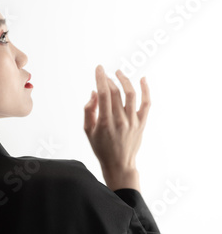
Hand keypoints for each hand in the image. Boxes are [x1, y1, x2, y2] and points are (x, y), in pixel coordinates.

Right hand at [83, 65, 150, 188]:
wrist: (119, 164)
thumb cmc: (101, 147)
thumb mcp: (88, 130)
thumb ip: (89, 110)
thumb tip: (94, 92)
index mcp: (105, 122)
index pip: (104, 94)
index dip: (101, 78)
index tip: (98, 69)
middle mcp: (120, 120)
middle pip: (116, 92)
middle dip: (109, 80)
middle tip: (104, 75)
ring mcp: (133, 121)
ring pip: (131, 94)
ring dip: (125, 80)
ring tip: (118, 73)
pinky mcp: (142, 123)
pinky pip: (146, 103)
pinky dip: (146, 90)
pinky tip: (143, 79)